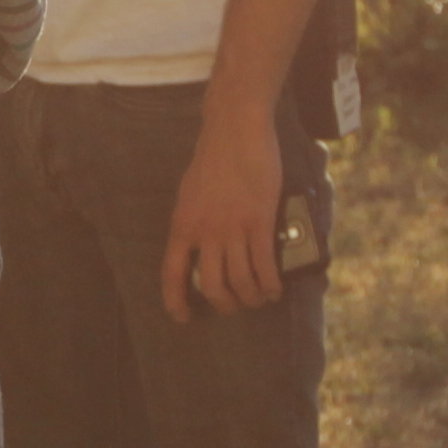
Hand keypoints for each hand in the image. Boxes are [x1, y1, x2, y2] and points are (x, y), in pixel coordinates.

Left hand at [161, 113, 289, 321]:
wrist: (235, 130)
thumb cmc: (213, 158)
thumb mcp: (189, 194)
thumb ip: (194, 222)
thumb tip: (202, 244)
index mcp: (182, 226)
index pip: (172, 274)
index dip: (175, 301)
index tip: (182, 317)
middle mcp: (205, 233)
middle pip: (212, 286)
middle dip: (224, 304)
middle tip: (234, 306)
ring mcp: (232, 228)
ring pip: (240, 280)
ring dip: (251, 297)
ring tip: (259, 299)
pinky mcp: (259, 221)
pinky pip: (264, 263)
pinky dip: (269, 283)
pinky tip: (275, 290)